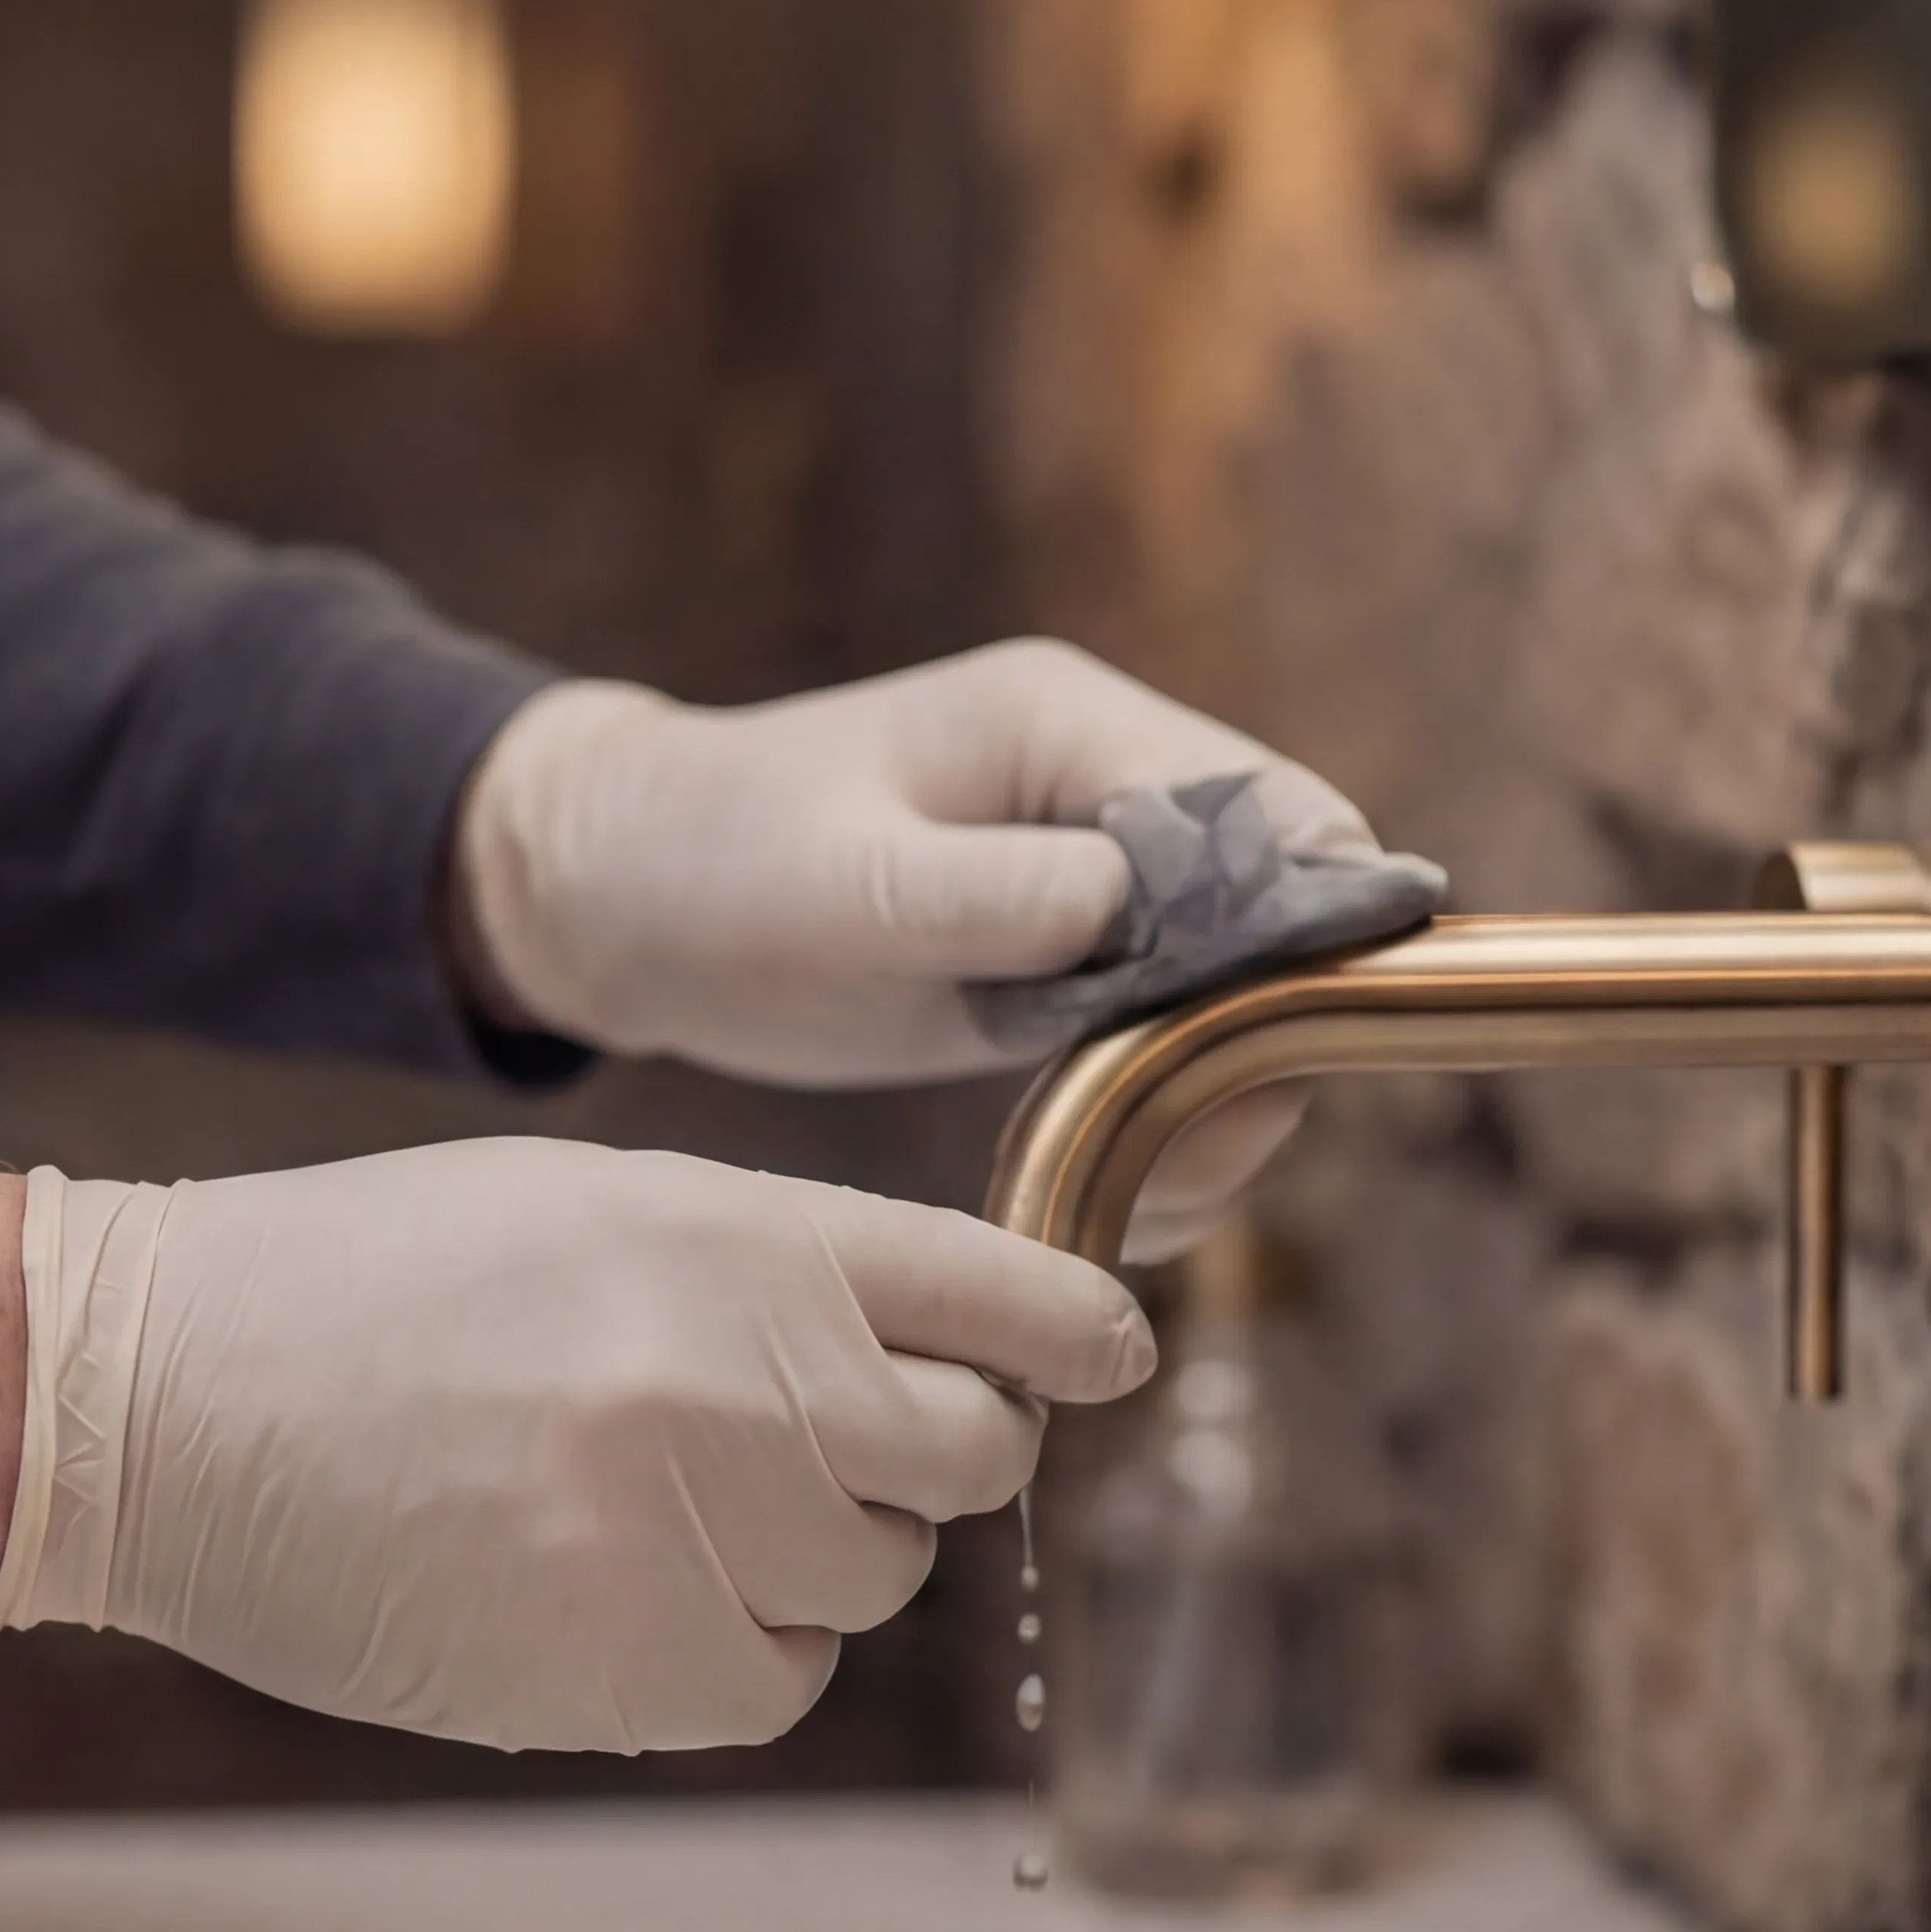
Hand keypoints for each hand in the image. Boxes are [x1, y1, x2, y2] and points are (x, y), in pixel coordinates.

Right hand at [0, 1139, 1150, 1753]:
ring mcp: (694, 1535)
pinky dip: (726, 1649)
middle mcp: (749, 1382)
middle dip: (920, 1450)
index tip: (1102, 1355)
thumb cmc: (370, 1282)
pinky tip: (604, 1585)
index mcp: (744, 1238)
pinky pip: (778, 1681)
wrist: (159, 1394)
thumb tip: (929, 1350)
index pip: (1009, 1297)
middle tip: (805, 1438)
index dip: (1076, 1334)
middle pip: (972, 1454)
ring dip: (800, 1550)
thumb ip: (773, 1269)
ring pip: (873, 1577)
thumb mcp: (595, 1205)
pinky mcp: (631, 1672)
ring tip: (639, 1496)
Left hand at [452, 637, 1383, 1253]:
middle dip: (1266, 1042)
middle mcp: (1104, 798)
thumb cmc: (707, 858)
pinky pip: (1168, 1051)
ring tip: (1149, 1201)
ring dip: (1222, 1106)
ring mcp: (1092, 891)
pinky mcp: (1061, 976)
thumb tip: (1124, 903)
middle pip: (1282, 916)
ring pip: (1239, 1000)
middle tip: (1198, 1163)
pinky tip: (1120, 1204)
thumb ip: (980, 891)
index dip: (1314, 921)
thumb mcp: (833, 882)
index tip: (1286, 1044)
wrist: (615, 901)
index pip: (1265, 808)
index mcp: (1065, 727)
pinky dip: (1167, 1130)